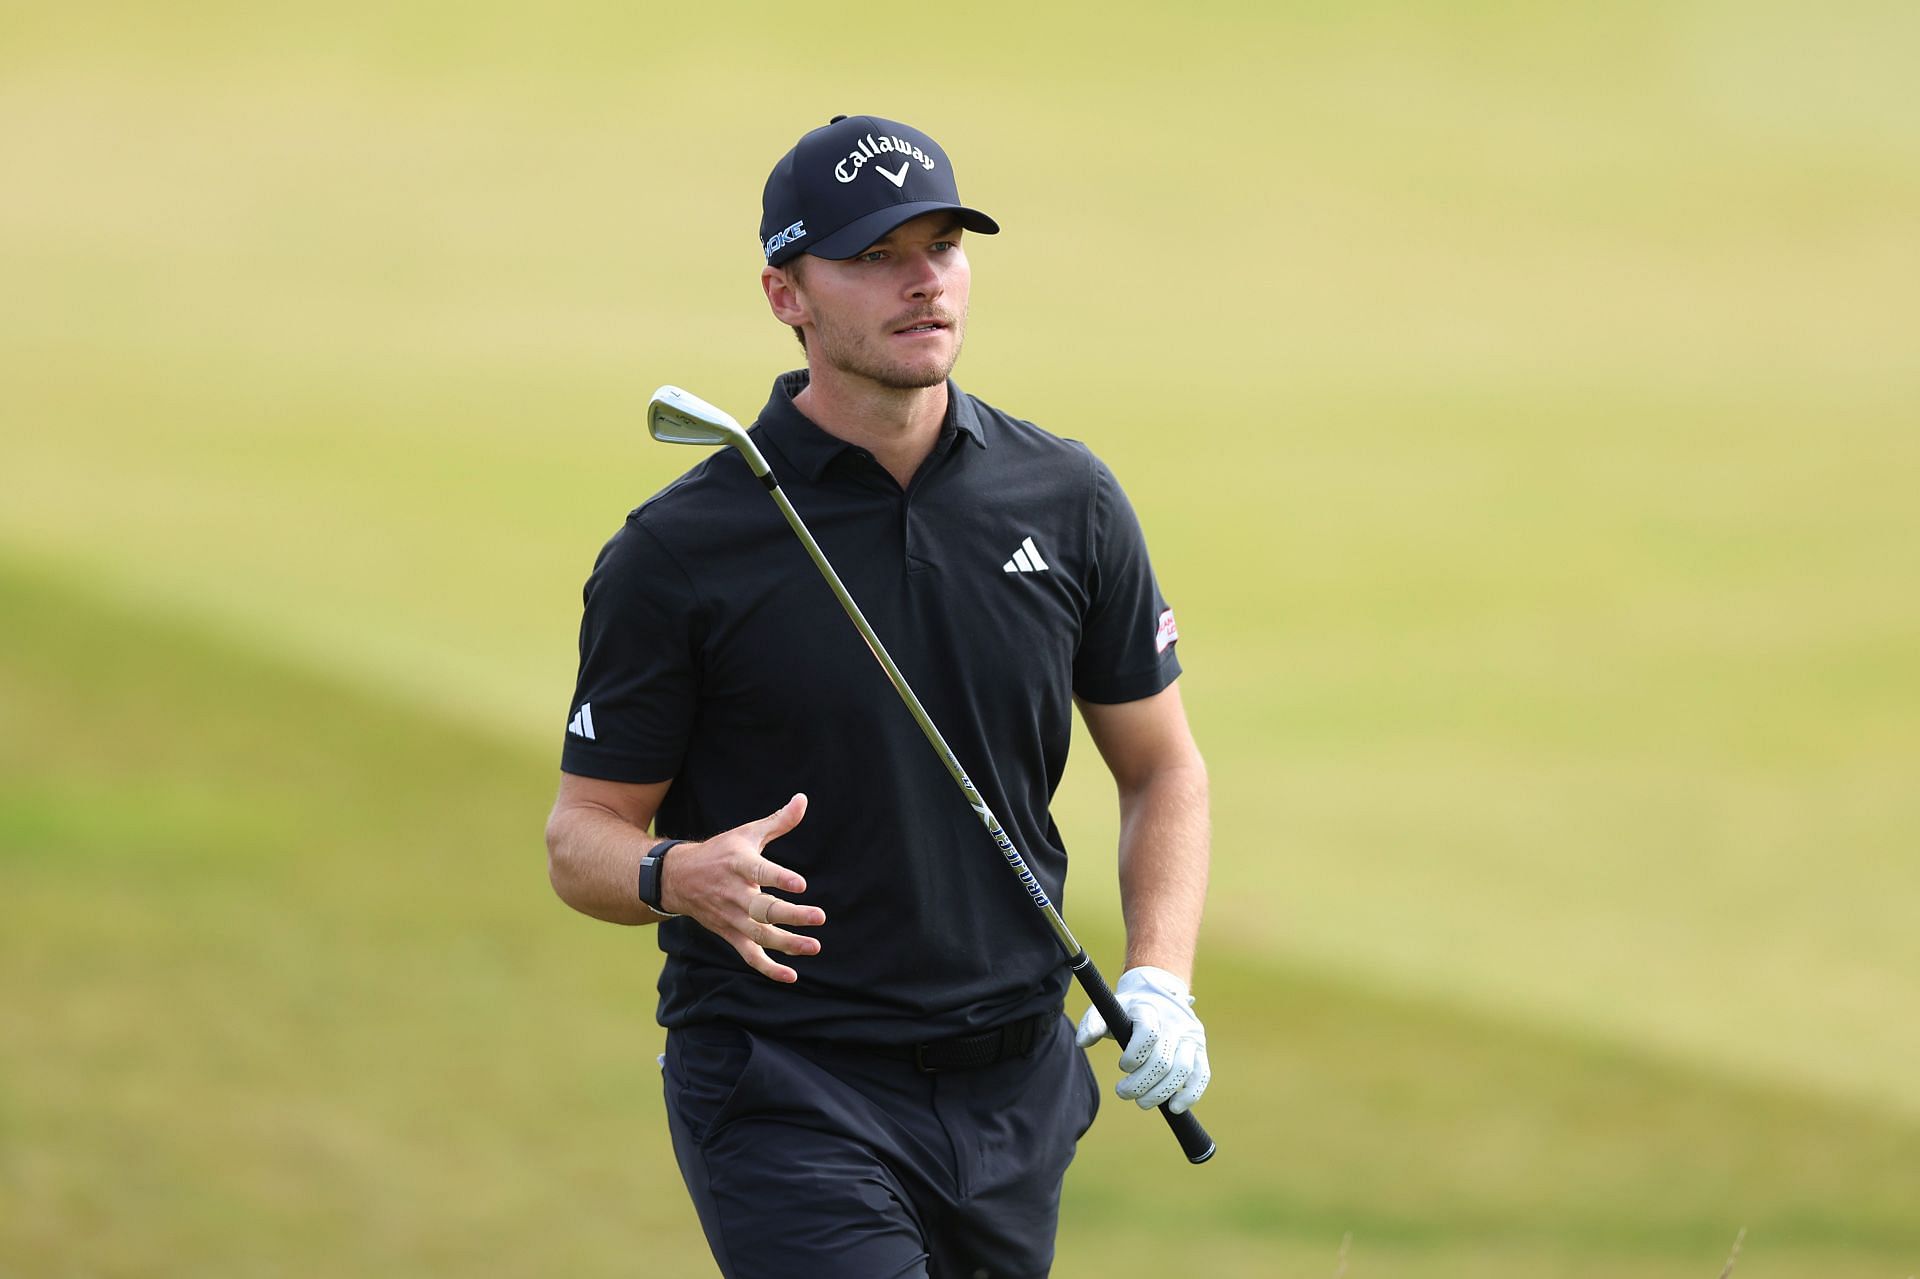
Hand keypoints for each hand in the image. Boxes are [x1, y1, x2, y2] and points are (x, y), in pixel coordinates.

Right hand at [659, 793, 823, 983]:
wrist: (677, 878)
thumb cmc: (720, 852)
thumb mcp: (746, 833)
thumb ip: (778, 821)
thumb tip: (803, 799)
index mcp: (739, 865)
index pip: (760, 872)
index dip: (779, 878)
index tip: (801, 884)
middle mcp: (734, 893)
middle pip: (762, 909)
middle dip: (791, 915)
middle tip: (819, 917)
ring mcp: (730, 917)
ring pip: (759, 934)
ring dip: (787, 943)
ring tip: (814, 946)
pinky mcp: (729, 934)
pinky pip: (749, 955)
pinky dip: (768, 968)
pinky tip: (791, 976)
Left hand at [1074, 965, 1210, 1114]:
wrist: (1158, 995)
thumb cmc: (1129, 1009)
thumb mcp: (1109, 1009)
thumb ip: (1093, 1023)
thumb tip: (1082, 1043)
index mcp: (1150, 1009)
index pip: (1148, 1034)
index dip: (1133, 1056)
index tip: (1122, 1066)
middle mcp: (1175, 1022)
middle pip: (1163, 1060)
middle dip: (1140, 1084)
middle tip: (1123, 1093)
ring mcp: (1191, 1036)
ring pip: (1182, 1070)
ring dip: (1161, 1093)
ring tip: (1142, 1102)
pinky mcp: (1200, 1050)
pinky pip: (1202, 1075)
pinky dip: (1190, 1095)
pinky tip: (1174, 1108)